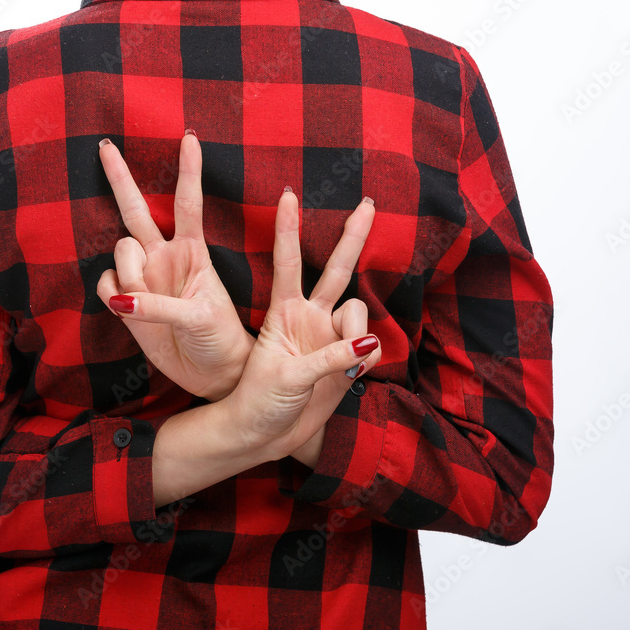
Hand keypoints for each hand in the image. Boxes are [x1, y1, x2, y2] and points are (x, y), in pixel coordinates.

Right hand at [96, 132, 253, 400]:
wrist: (215, 374)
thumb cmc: (220, 338)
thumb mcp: (199, 317)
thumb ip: (159, 305)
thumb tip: (122, 300)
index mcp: (194, 252)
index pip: (188, 203)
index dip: (187, 171)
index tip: (189, 137)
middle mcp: (165, 257)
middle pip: (135, 209)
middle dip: (120, 177)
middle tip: (106, 145)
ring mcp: (144, 278)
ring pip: (119, 252)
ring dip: (129, 274)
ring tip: (148, 304)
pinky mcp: (128, 303)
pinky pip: (106, 284)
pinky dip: (112, 295)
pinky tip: (127, 311)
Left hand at [225, 187, 380, 462]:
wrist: (266, 434)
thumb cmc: (259, 401)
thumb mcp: (287, 378)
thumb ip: (328, 359)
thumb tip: (367, 344)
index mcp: (283, 313)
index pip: (287, 263)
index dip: (288, 230)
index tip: (289, 195)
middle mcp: (309, 317)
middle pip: (337, 269)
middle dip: (353, 237)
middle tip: (367, 202)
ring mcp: (330, 336)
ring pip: (360, 314)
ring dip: (357, 334)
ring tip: (343, 363)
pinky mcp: (346, 358)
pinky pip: (371, 346)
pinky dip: (367, 358)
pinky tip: (351, 374)